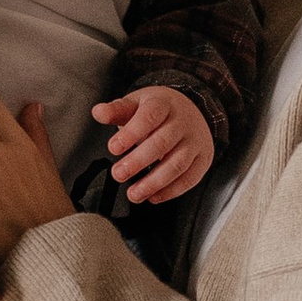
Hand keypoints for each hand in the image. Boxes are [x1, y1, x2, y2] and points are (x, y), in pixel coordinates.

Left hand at [93, 83, 214, 205]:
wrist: (192, 109)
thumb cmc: (158, 110)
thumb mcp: (136, 104)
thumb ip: (116, 110)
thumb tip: (98, 112)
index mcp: (163, 104)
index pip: (149, 117)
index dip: (131, 134)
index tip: (113, 148)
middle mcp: (182, 122)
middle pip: (162, 142)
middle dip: (138, 161)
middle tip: (118, 174)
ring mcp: (195, 141)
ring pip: (177, 164)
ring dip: (154, 182)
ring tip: (133, 194)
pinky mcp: (203, 159)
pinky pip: (190, 178)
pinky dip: (171, 191)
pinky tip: (153, 197)